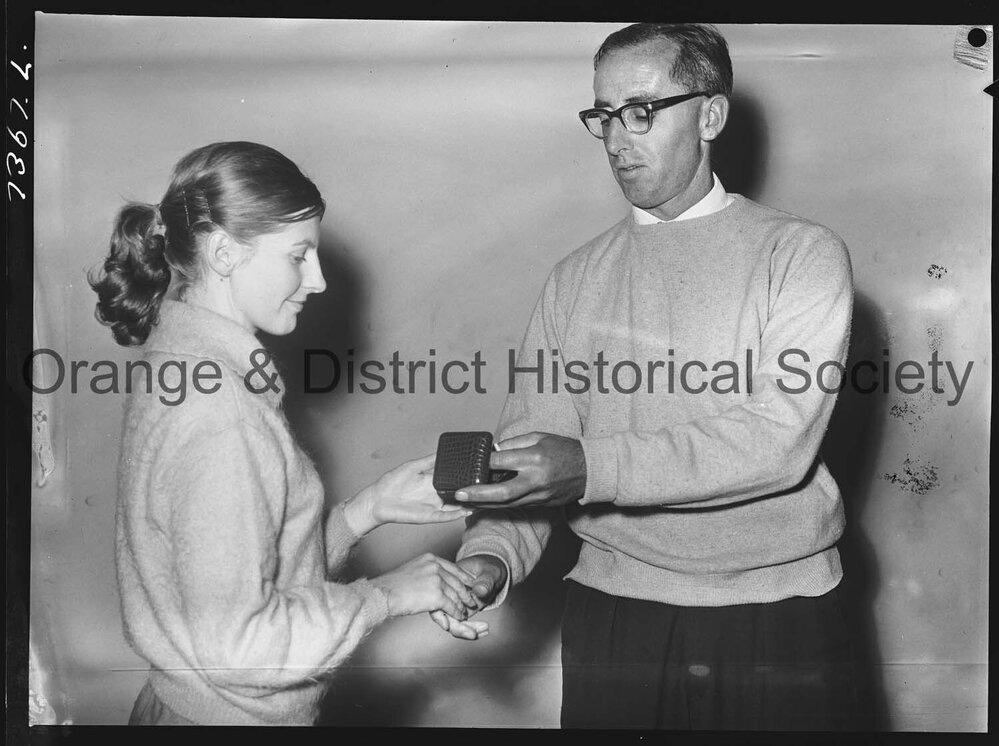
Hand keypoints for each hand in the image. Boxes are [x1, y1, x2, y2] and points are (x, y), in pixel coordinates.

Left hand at [344, 454, 470, 534]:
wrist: (378, 500)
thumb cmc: (391, 482)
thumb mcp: (413, 466)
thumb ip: (429, 460)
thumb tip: (442, 451)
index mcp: (433, 482)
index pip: (453, 480)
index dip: (464, 478)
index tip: (477, 473)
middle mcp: (435, 494)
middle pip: (457, 494)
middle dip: (470, 493)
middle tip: (484, 488)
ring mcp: (433, 506)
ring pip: (455, 507)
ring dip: (467, 505)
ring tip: (481, 501)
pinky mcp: (429, 517)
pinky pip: (445, 517)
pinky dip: (456, 515)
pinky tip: (465, 511)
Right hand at [371, 553, 478, 619]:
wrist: (383, 594)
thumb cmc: (391, 585)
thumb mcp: (412, 570)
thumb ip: (426, 571)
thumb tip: (434, 578)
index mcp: (430, 558)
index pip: (453, 568)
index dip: (464, 577)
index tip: (471, 583)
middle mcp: (435, 567)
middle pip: (457, 581)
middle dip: (466, 592)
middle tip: (472, 600)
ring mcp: (437, 580)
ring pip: (455, 594)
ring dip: (462, 605)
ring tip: (465, 611)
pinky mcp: (436, 595)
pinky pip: (452, 605)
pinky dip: (456, 612)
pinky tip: (459, 616)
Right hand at [429, 554, 506, 639]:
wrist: (493, 573)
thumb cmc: (489, 568)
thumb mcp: (489, 572)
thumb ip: (485, 581)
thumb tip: (479, 590)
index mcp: (449, 581)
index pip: (440, 599)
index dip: (442, 613)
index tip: (450, 624)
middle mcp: (449, 594)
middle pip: (446, 615)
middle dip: (459, 627)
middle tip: (473, 634)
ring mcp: (455, 604)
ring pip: (454, 622)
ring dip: (467, 630)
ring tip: (484, 630)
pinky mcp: (462, 612)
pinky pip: (464, 624)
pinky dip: (473, 629)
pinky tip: (484, 630)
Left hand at [454, 433, 585, 507]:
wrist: (590, 470)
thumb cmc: (564, 450)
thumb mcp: (539, 437)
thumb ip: (514, 444)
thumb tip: (493, 451)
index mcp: (534, 458)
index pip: (502, 462)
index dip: (484, 463)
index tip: (471, 463)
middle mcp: (535, 480)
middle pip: (501, 492)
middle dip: (477, 495)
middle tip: (458, 494)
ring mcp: (539, 496)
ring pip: (506, 504)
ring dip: (483, 504)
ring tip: (464, 502)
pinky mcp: (541, 504)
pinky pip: (515, 506)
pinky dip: (498, 505)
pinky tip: (484, 504)